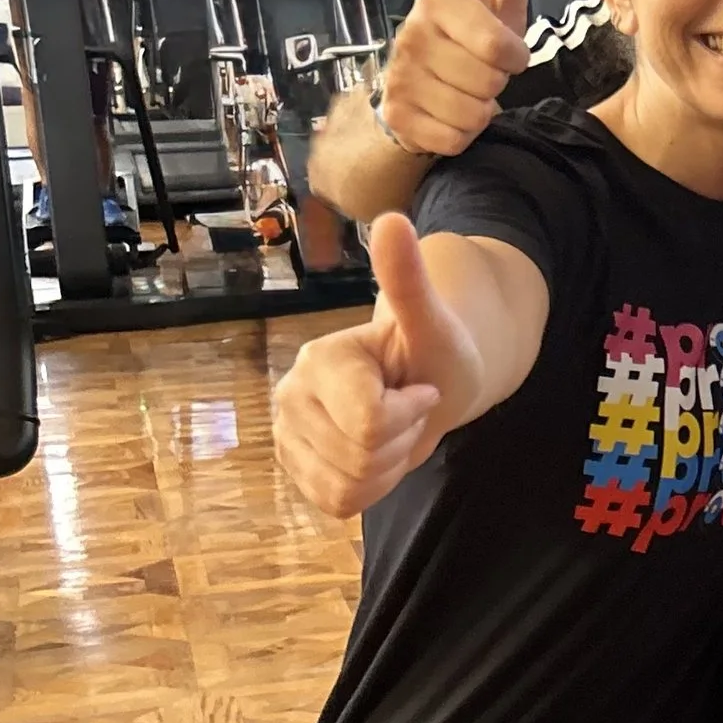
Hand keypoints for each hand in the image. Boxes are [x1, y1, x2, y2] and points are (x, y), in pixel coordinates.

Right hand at [272, 215, 483, 517]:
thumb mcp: (432, 320)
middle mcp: (290, 395)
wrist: (427, 382)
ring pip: (348, 486)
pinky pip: (339, 502)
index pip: (369, 421)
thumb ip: (407, 279)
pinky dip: (370, 488)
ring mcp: (287, 434)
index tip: (420, 386)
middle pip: (359, 456)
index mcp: (319, 359)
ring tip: (394, 429)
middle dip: (401, 441)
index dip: (410, 413)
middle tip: (408, 410)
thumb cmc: (435, 350)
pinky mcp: (295, 468)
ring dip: (387, 466)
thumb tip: (392, 220)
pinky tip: (377, 454)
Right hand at [373, 0, 547, 157]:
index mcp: (437, 4)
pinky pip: (454, 140)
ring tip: (466, 91)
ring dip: (480, 110)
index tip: (505, 50)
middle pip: (488, 84)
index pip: (500, 49)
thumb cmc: (472, 36)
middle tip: (481, 71)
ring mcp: (398, 77)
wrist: (424, 79)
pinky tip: (451, 113)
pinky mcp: (396, 115)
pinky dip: (462, 135)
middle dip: (495, 84)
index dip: (514, 57)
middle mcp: (410, 36)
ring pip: (472, 115)